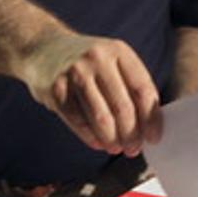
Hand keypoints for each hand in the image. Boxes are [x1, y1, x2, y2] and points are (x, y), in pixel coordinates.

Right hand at [21, 31, 159, 156]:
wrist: (43, 47)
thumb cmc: (86, 62)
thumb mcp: (111, 61)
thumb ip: (129, 86)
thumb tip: (148, 126)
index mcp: (119, 51)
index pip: (143, 89)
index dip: (151, 118)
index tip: (154, 138)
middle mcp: (98, 59)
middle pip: (123, 107)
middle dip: (131, 134)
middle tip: (133, 149)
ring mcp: (75, 73)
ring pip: (101, 118)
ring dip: (112, 139)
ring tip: (116, 148)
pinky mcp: (56, 89)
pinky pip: (78, 121)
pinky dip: (90, 137)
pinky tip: (97, 143)